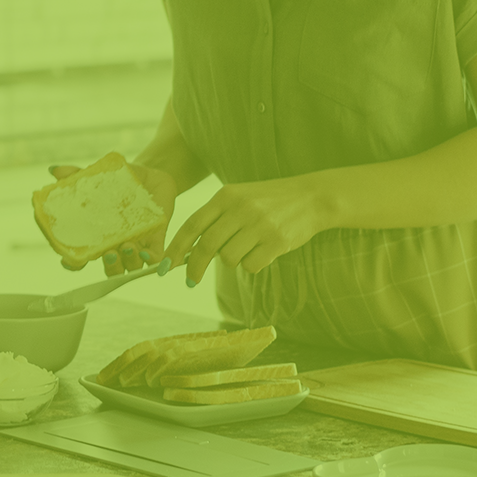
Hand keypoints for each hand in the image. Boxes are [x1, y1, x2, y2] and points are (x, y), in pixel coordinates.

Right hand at [42, 161, 178, 274]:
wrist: (151, 177)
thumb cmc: (121, 182)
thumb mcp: (100, 178)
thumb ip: (78, 175)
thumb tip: (55, 170)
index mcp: (99, 236)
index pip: (83, 257)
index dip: (74, 264)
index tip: (68, 261)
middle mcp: (117, 245)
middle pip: (111, 269)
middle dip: (110, 266)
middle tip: (108, 254)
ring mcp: (137, 244)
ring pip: (132, 266)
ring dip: (128, 261)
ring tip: (127, 246)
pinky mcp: (157, 239)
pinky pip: (156, 258)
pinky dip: (151, 259)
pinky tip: (146, 252)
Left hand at [163, 176, 322, 286]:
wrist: (311, 197)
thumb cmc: (269, 201)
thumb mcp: (239, 198)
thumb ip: (216, 218)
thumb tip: (188, 251)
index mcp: (226, 195)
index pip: (192, 225)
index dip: (175, 248)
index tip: (165, 267)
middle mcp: (241, 208)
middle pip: (206, 246)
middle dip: (194, 268)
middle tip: (191, 281)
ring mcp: (260, 224)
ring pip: (229, 259)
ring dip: (232, 261)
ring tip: (247, 249)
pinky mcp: (276, 241)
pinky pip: (251, 265)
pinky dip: (252, 265)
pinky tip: (263, 252)